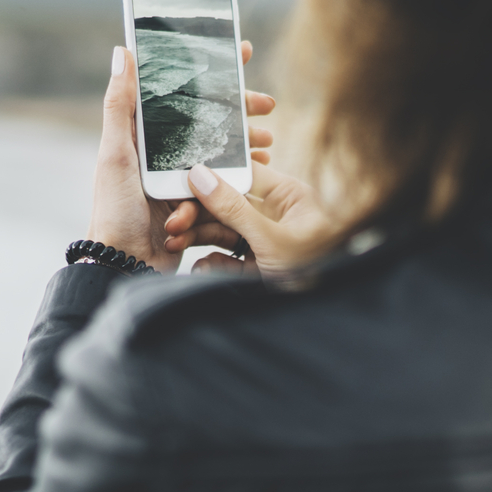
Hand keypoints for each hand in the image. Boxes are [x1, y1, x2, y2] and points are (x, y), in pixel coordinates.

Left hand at [86, 40, 275, 271]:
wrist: (125, 265)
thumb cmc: (114, 210)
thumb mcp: (116, 154)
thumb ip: (120, 106)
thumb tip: (123, 52)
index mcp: (143, 137)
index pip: (179, 94)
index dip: (208, 72)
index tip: (238, 53)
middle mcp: (162, 154)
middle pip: (208, 121)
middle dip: (240, 111)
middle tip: (268, 105)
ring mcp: (179, 179)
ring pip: (221, 151)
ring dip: (247, 143)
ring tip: (269, 141)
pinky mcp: (193, 204)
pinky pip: (224, 183)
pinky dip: (243, 174)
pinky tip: (261, 169)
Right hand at [165, 157, 337, 282]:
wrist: (317, 317)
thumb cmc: (314, 272)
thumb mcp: (271, 239)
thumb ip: (234, 208)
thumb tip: (200, 175)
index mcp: (288, 197)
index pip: (243, 174)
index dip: (212, 178)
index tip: (182, 184)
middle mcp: (275, 214)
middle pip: (226, 203)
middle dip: (197, 213)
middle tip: (174, 225)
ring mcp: (263, 239)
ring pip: (220, 230)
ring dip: (195, 237)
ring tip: (173, 245)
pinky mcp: (255, 265)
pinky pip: (225, 256)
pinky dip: (210, 263)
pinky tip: (200, 270)